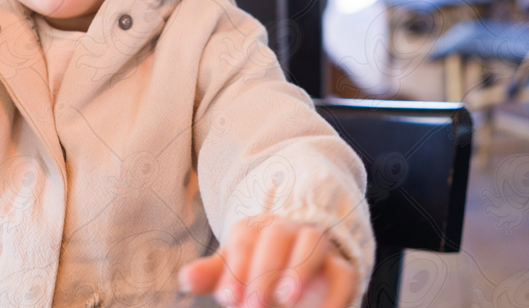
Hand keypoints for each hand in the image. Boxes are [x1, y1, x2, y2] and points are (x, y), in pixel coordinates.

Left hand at [178, 215, 358, 307]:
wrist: (299, 274)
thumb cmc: (259, 272)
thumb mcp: (234, 274)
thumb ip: (213, 275)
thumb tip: (184, 278)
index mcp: (257, 228)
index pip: (245, 239)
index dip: (235, 268)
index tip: (227, 299)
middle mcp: (288, 230)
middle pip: (277, 237)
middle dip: (263, 272)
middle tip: (251, 306)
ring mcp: (318, 246)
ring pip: (312, 244)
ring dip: (298, 271)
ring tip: (285, 300)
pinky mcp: (341, 269)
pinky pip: (343, 275)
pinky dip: (334, 296)